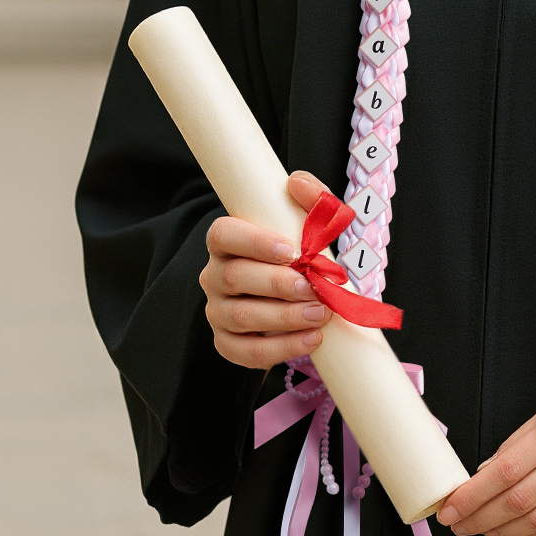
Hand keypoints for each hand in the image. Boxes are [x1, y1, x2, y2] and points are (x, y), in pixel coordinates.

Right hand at [199, 171, 331, 369]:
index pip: (223, 235)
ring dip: (285, 318)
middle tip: (314, 288)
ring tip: (321, 314)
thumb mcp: (311, 222)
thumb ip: (311, 197)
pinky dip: (282, 348)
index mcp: (227, 242)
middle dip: (278, 285)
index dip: (253, 242)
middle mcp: (214, 276)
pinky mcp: (228, 344)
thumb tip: (296, 183)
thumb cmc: (302, 252)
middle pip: (234, 279)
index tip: (289, 251)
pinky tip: (312, 339)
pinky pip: (247, 352)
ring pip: (242, 317)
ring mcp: (218, 312)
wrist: (304, 296)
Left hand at [436, 363, 535, 535]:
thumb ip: (529, 433)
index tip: (447, 506)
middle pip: (521, 499)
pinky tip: (517, 534)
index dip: (474, 493)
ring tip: (479, 531)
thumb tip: (489, 468)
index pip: (509, 468)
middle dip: (480, 518)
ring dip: (505, 530)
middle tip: (454, 525)